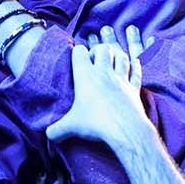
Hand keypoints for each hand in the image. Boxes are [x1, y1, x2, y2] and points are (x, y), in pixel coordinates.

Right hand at [44, 27, 151, 150]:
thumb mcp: (71, 127)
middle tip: (95, 62)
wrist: (125, 130)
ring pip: (122, 56)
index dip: (77, 53)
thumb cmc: (96, 124)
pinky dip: (135, 66)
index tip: (77, 63)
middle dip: (99, 51)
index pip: (80, 51)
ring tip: (112, 63)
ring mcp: (121, 79)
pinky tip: (134, 63)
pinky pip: (136, 71)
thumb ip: (56, 129)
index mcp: (85, 76)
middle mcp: (104, 73)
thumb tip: (48, 135)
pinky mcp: (134, 88)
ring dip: (117, 56)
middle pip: (103, 48)